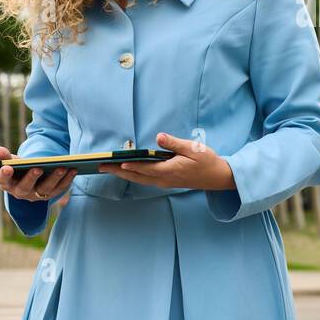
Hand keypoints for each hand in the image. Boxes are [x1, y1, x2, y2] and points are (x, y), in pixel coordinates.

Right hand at [0, 146, 75, 202]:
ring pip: (45, 189)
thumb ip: (4, 156)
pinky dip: (67, 180)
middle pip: (26, 187)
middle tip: (38, 168)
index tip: (7, 167)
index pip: (4, 180)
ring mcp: (36, 196)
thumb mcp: (11, 160)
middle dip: (32, 177)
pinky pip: (60, 189)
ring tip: (62, 167)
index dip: (4, 174)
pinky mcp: (50, 195)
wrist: (30, 178)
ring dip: (54, 178)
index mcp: (8, 183)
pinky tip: (73, 169)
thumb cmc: (18, 167)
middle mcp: (21, 192)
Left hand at [97, 133, 235, 191]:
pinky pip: (145, 180)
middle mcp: (165, 179)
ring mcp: (165, 182)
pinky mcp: (166, 182)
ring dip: (123, 174)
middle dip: (118, 172)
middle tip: (101, 167)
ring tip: (108, 169)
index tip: (116, 163)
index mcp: (170, 171)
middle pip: (137, 176)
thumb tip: (159, 137)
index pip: (146, 169)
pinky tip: (126, 171)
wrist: (218, 177)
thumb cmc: (207, 161)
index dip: (131, 166)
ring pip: (139, 180)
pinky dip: (133, 175)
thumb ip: (175, 143)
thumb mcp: (194, 148)